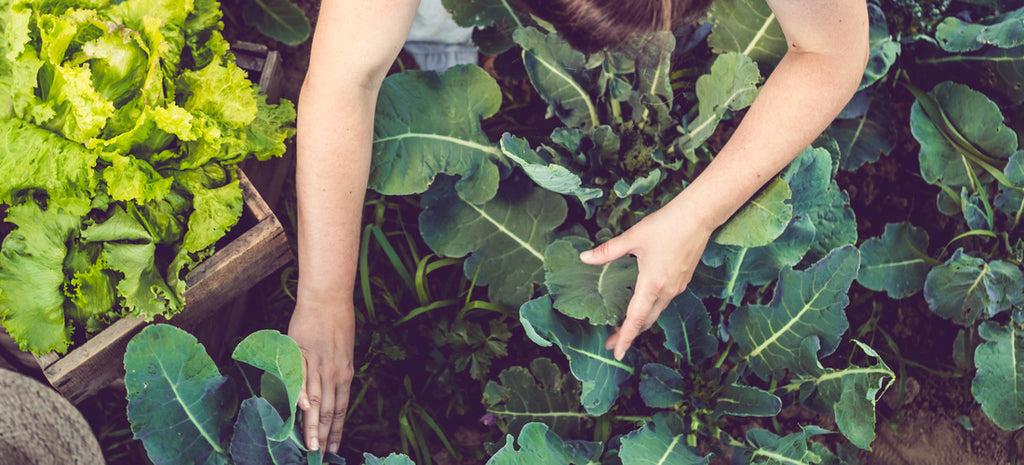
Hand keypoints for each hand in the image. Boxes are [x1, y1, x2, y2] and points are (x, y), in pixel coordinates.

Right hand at [287, 298, 354, 455]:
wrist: (327, 298)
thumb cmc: (337, 322)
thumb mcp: (344, 351)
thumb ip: (337, 373)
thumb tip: (331, 393)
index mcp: (345, 373)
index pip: (341, 408)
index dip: (337, 429)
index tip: (334, 448)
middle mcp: (333, 372)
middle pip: (328, 410)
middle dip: (324, 435)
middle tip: (319, 456)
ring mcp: (317, 364)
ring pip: (314, 400)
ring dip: (311, 425)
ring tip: (309, 445)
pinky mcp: (301, 353)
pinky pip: (299, 379)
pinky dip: (299, 395)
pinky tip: (299, 412)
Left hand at [579, 200, 714, 360]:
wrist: (699, 216)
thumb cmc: (666, 225)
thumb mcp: (633, 238)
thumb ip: (608, 251)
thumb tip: (584, 258)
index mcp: (652, 284)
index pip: (636, 319)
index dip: (625, 338)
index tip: (616, 353)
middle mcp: (667, 291)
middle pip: (646, 321)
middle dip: (629, 334)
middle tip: (612, 342)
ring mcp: (677, 287)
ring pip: (656, 312)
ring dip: (640, 321)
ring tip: (624, 326)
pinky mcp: (683, 280)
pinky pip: (664, 301)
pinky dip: (651, 309)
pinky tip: (643, 303)